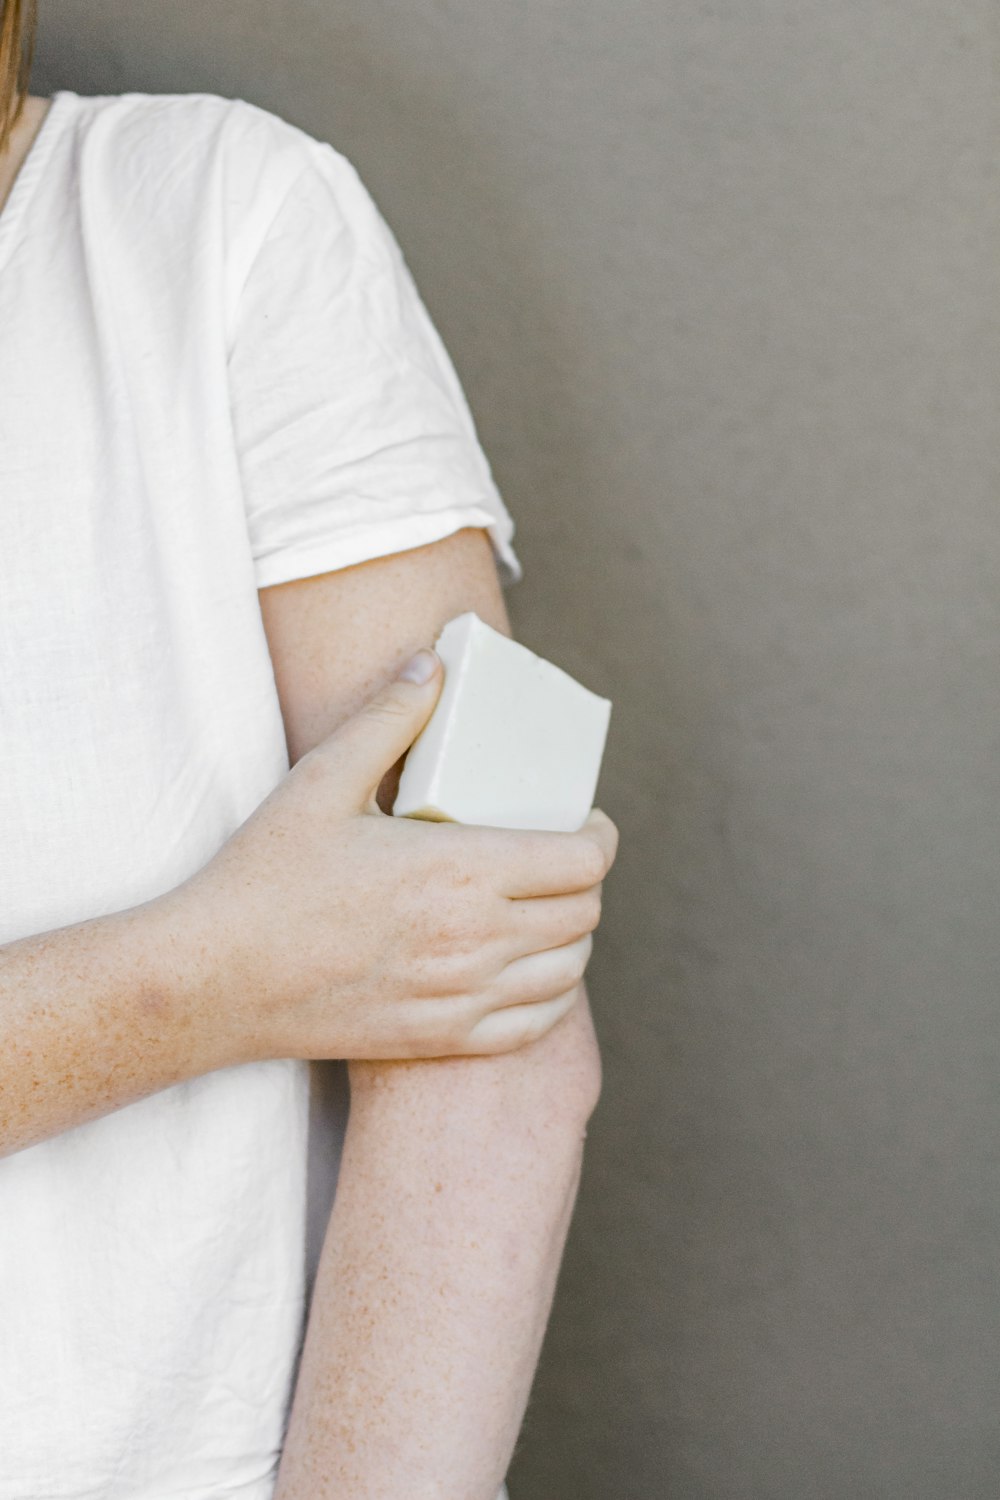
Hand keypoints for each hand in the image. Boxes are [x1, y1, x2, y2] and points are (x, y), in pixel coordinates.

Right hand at [169, 649, 617, 1062]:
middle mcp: (475, 938)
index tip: (587, 820)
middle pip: (585, 913)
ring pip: (569, 970)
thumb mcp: (322, 781)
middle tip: (563, 856)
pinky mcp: (440, 1038)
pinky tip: (532, 972)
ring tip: (551, 909)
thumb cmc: (265, 879)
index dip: (600, 836)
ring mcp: (461, 995)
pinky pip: (533, 1025)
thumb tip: (431, 666)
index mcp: (461, 869)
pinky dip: (551, 996)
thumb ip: (387, 719)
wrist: (214, 979)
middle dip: (588, 878)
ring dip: (575, 935)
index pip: (582, 860)